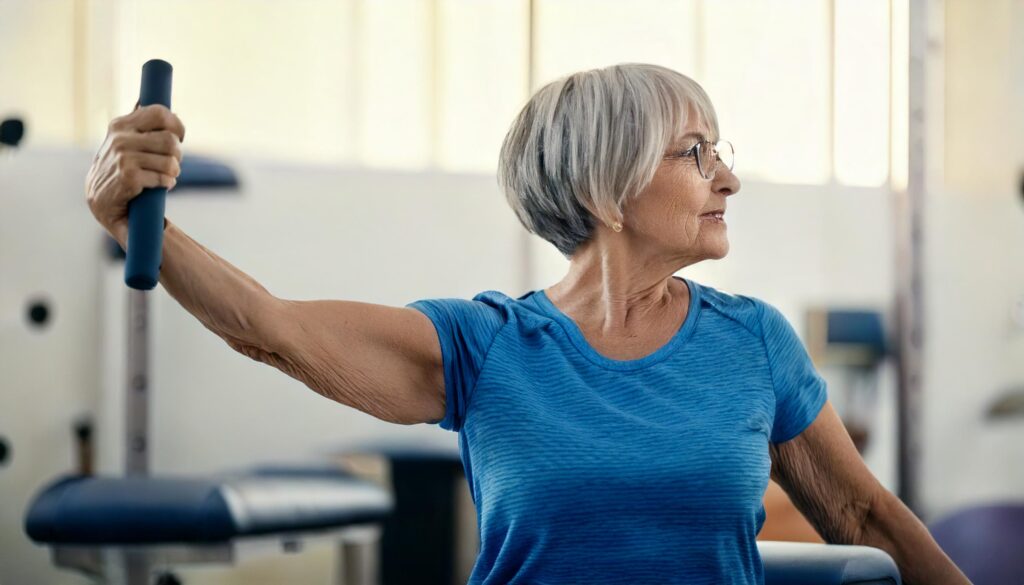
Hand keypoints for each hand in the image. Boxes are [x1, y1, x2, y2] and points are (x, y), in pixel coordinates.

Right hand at [85, 104, 184, 244]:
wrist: (100, 201)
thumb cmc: (119, 168)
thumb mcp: (125, 140)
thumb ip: (141, 124)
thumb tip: (165, 105)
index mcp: (120, 125)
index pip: (159, 113)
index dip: (177, 126)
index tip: (179, 137)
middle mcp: (120, 138)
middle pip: (170, 140)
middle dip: (177, 154)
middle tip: (171, 163)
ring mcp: (123, 157)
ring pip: (170, 161)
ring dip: (173, 171)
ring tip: (166, 175)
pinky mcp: (129, 177)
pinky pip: (164, 178)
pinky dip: (167, 183)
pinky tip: (160, 185)